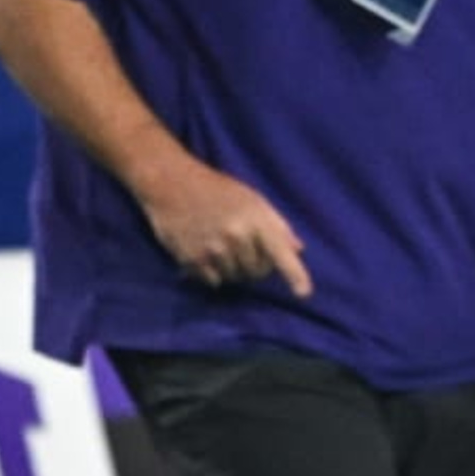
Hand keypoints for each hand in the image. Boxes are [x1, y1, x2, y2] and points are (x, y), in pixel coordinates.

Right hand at [135, 162, 311, 296]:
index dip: (295, 275)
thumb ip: (276, 224)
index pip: (280, 252)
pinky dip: (213, 273)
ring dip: (232, 270)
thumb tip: (298, 249)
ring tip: (221, 248)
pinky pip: (213, 281)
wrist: (171, 182)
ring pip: (235, 279)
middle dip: (255, 267)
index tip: (304, 293)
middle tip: (243, 249)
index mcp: (256, 218)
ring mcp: (213, 249)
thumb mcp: (252, 199)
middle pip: (257, 273)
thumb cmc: (217, 189)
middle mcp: (236, 236)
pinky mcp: (192, 259)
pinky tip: (205, 253)